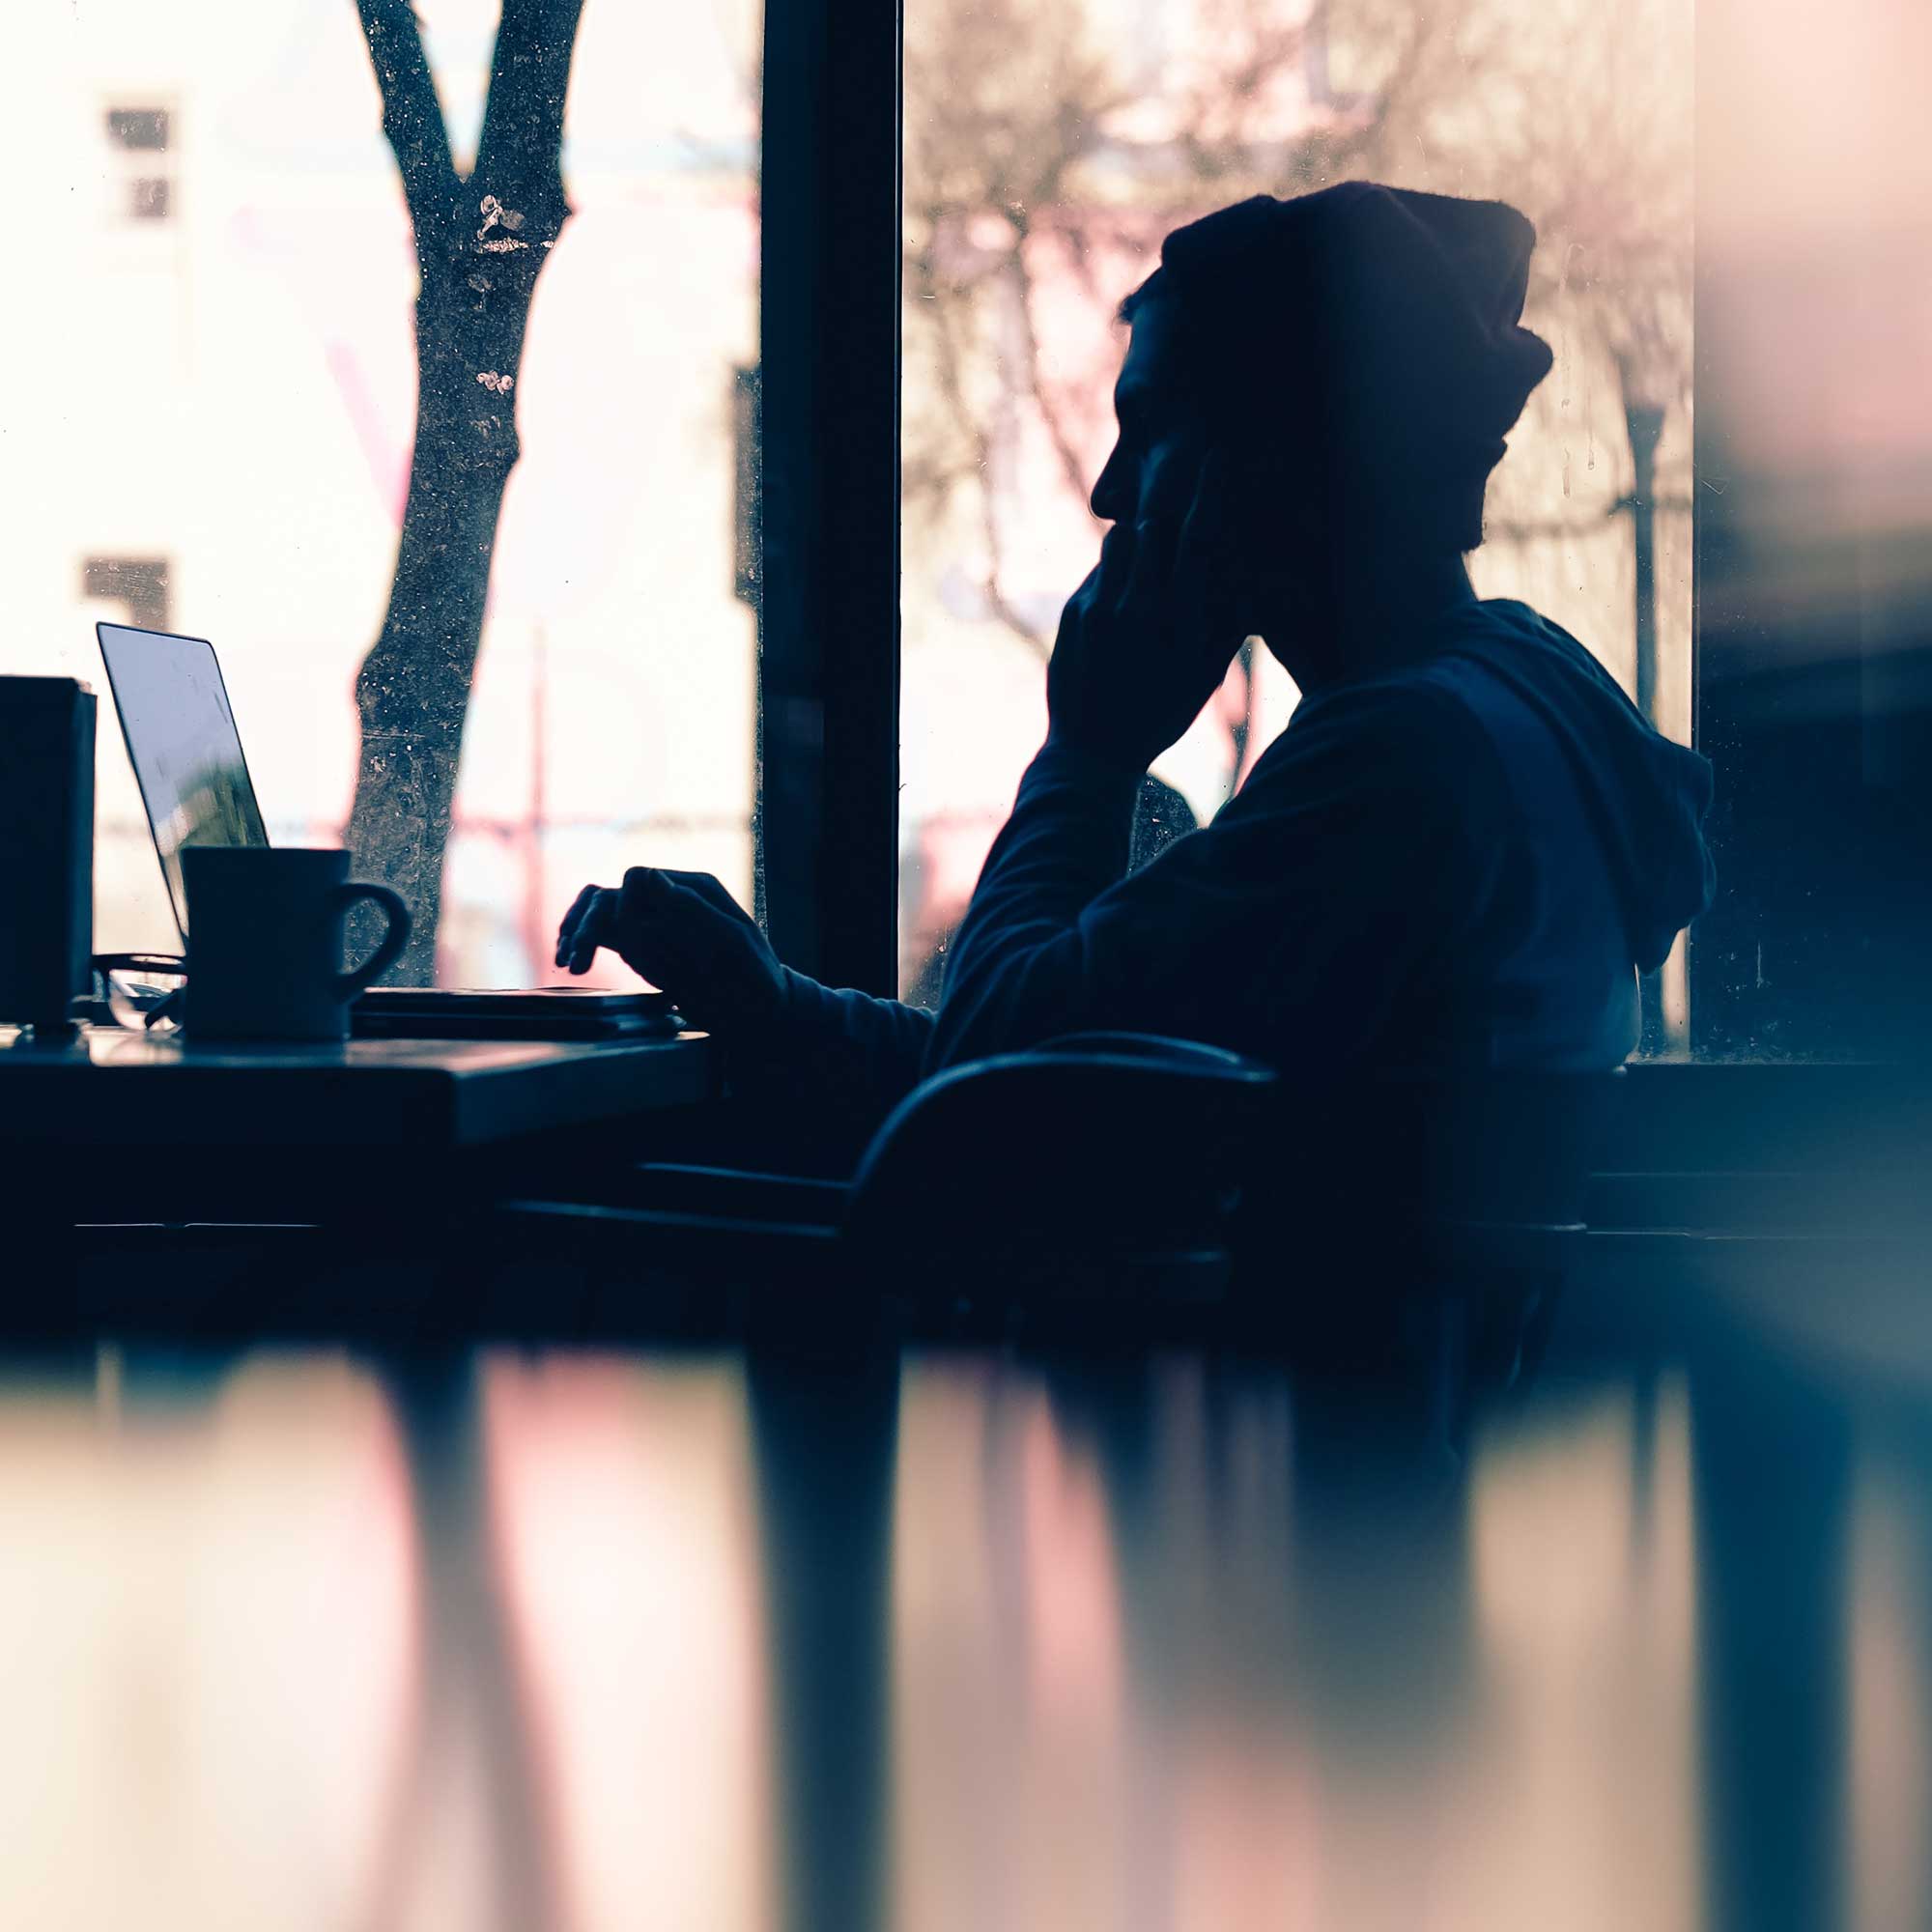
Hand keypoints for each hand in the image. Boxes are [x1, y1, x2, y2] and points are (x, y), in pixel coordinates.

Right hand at [554, 868, 786, 1039]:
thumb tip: (647, 875)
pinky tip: (569, 961)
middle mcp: (667, 900)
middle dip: (586, 925)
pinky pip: (603, 934)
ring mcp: (653, 923)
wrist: (758, 1011)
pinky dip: (582, 941)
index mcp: (692, 889)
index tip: (627, 939)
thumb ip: (691, 909)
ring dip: (577, 932)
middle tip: (573, 961)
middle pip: (612, 896)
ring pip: (600, 913)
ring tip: (566, 962)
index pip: (639, 879)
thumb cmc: (755, 977)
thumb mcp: (732, 943)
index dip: (624, 905)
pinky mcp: (642, 946)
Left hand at [1046, 451, 1251, 769]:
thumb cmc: (1160, 714)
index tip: (1215, 458)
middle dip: (1168, 518)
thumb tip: (1250, 580)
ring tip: (1145, 577)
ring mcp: (1100, 608)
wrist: (1093, 752)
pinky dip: (1114, 577)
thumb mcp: (1204, 675)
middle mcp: (1138, 608)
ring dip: (1136, 545)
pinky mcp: (1073, 613)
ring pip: (1120, 541)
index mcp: (1180, 622)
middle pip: (1155, 527)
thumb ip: (1226, 622)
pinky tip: (1119, 613)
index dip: (1209, 494)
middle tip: (1176, 517)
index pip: (1200, 539)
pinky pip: (1099, 571)